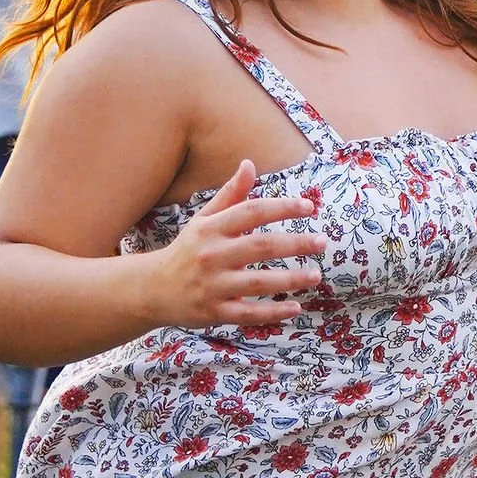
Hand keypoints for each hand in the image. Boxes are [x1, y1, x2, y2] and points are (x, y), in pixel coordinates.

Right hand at [137, 163, 326, 330]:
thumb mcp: (203, 220)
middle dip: (295, 243)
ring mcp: (213, 285)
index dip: (281, 207)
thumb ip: (230, 195)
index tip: (309, 206)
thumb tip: (249, 164)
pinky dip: (273, 312)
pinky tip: (296, 307)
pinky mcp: (214, 312)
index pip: (251, 212)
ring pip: (257, 282)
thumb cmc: (187, 250)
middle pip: (259, 246)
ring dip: (290, 279)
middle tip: (323, 242)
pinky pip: (248, 313)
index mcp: (211, 229)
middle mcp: (211, 255)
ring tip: (316, 275)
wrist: (153, 289)